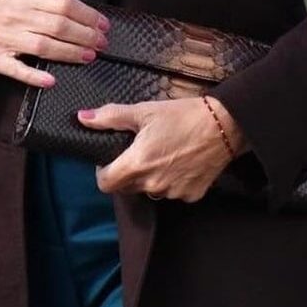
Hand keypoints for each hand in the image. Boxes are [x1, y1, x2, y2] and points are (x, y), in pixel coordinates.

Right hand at [0, 0, 109, 87]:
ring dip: (69, 52)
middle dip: (85, 35)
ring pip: (43, 45)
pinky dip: (34, 75)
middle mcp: (17, 16)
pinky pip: (17, 69)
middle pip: (58, 25)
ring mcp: (5, 38)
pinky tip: (51, 80)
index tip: (103, 25)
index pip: (64, 4)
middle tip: (102, 43)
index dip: (87, 16)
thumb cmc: (0, 11)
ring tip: (89, 56)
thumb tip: (84, 16)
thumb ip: (48, 4)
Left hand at [80, 96, 247, 202]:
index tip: (110, 159)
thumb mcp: (144, 111)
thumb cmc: (182, 115)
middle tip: (140, 149)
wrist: (224, 125)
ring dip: (150, 177)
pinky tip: (181, 161)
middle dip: (127, 171)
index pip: (105, 184)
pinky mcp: (191, 195)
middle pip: (127, 187)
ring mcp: (173, 193)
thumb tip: (83, 117)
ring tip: (164, 153)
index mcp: (138, 164)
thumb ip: (111, 117)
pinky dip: (172, 181)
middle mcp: (153, 185)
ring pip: (150, 190)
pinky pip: (173, 192)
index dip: (103, 171)